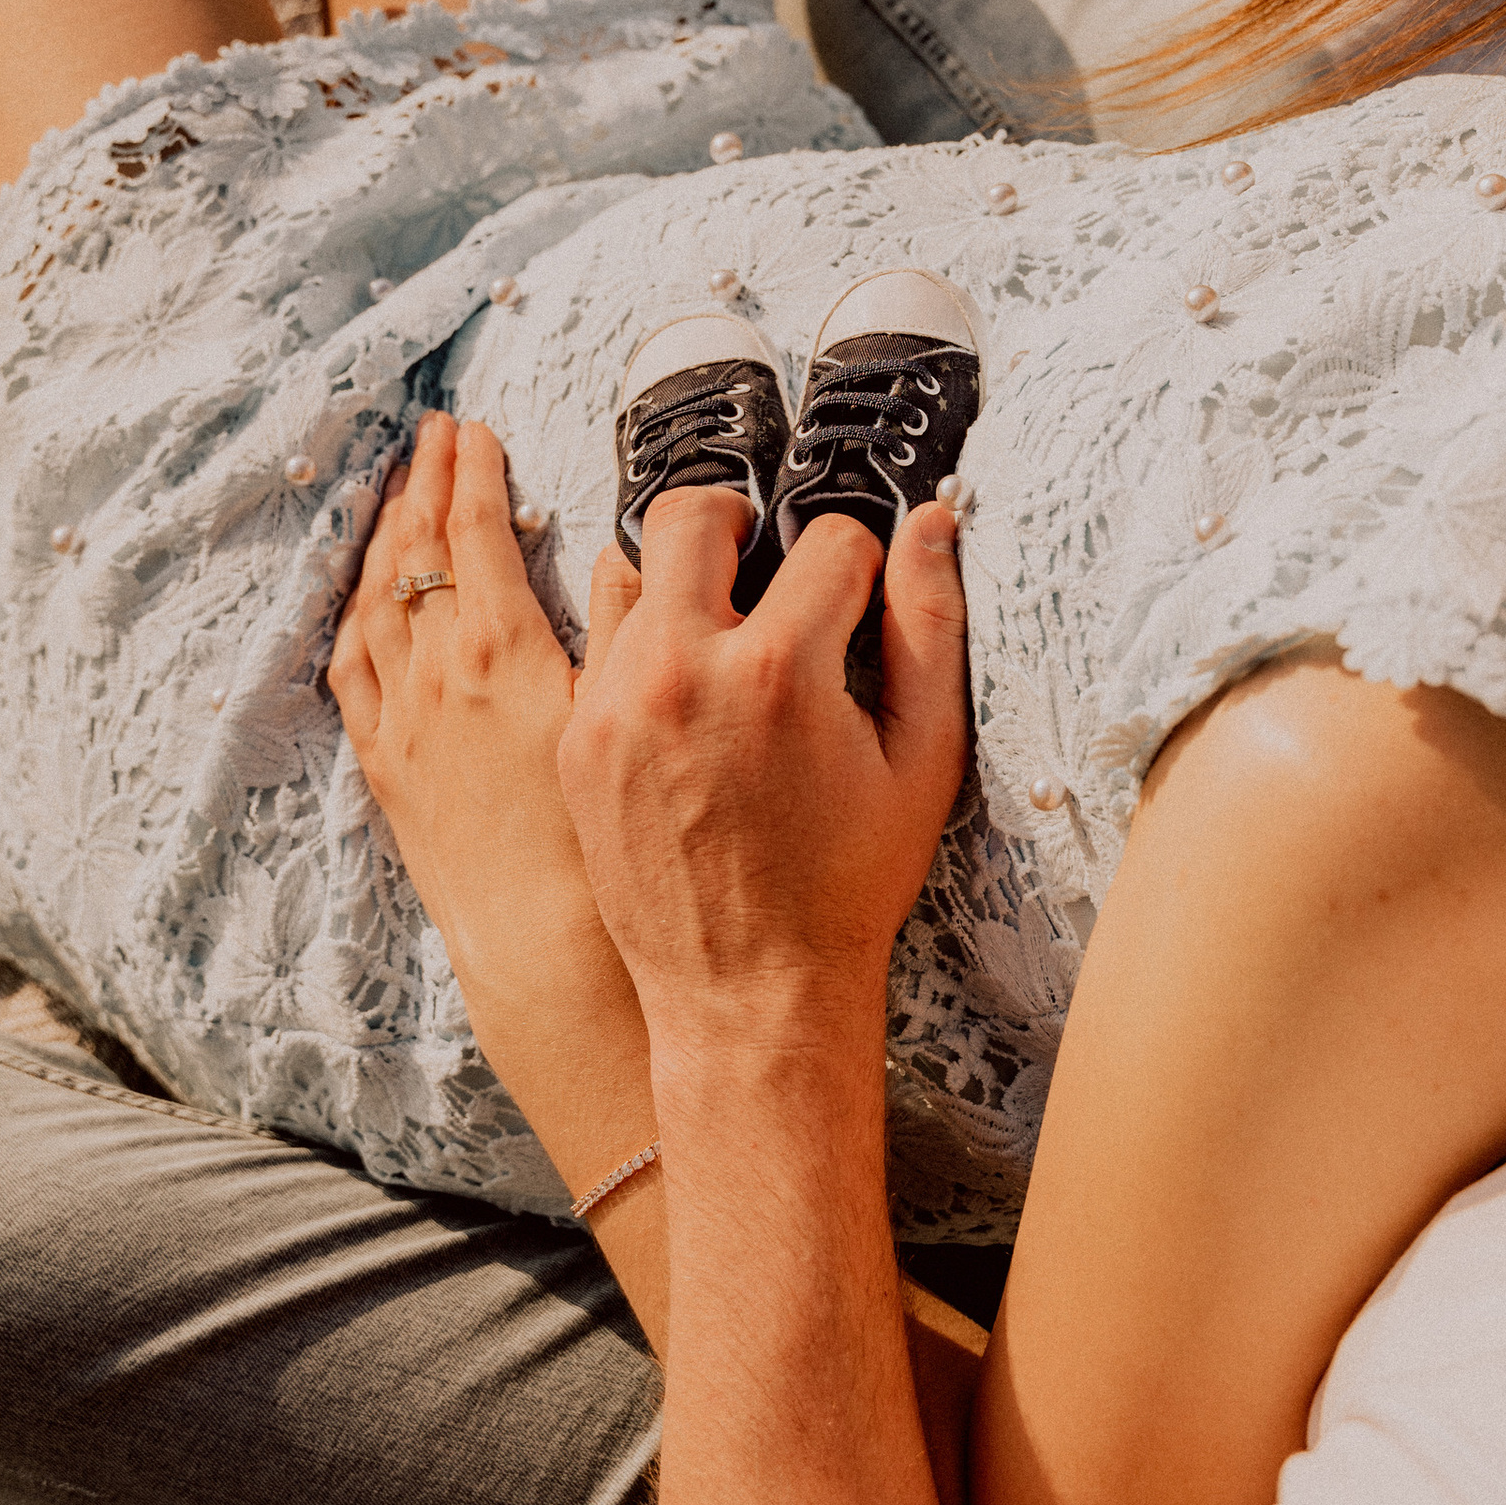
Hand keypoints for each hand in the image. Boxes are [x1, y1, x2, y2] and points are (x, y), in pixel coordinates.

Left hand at [328, 411, 602, 1059]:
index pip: (473, 532)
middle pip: (413, 552)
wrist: (551, 954)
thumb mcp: (636, 715)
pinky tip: (358, 607)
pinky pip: (350, 674)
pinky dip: (351, 621)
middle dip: (421, 484)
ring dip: (380, 539)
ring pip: (371, 604)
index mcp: (503, 650)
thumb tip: (617, 552)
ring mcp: (403, 724)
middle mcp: (436, 676)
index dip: (471, 472)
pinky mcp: (389, 773)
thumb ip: (631, 622)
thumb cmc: (613, 846)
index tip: (472, 429)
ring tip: (394, 497)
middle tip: (427, 435)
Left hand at [560, 490, 968, 1053]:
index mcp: (780, 671)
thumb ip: (929, 627)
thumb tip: (928, 523)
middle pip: (692, 512)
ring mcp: (614, 705)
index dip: (858, 560)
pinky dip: (642, 647)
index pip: (826, 539)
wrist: (749, 992)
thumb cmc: (845, 885)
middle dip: (743, 523)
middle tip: (767, 568)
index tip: (856, 597)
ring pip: (630, 569)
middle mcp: (682, 672)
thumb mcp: (923, 759)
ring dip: (683, 584)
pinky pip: (596, 644)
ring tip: (723, 637)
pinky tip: (683, 697)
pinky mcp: (576, 739)